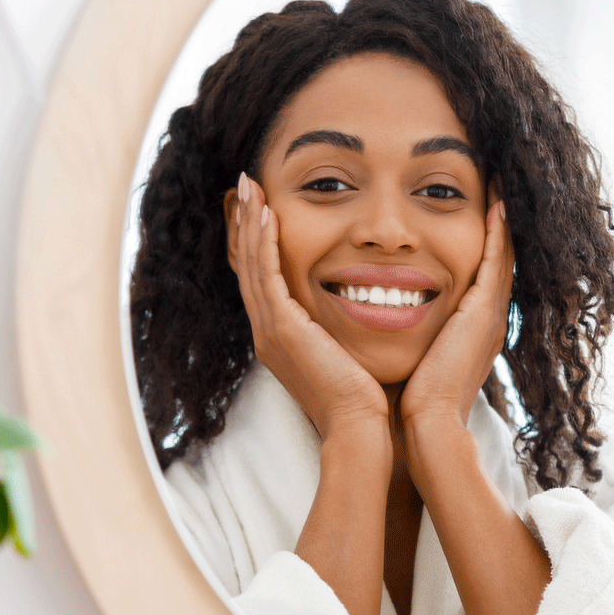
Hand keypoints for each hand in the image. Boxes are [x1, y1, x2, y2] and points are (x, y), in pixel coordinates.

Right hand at [232, 173, 388, 441]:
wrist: (360, 428)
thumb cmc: (366, 398)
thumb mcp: (348, 355)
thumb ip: (343, 329)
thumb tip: (365, 308)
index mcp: (282, 340)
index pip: (263, 281)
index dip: (259, 243)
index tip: (262, 208)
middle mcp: (268, 334)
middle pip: (249, 268)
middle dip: (247, 225)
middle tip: (246, 187)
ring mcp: (270, 332)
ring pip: (252, 266)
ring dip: (250, 224)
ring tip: (250, 188)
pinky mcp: (282, 330)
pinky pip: (267, 276)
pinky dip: (265, 242)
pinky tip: (267, 213)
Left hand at [401, 200, 512, 456]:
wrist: (427, 428)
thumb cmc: (410, 402)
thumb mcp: (411, 360)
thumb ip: (409, 339)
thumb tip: (381, 322)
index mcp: (470, 329)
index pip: (479, 273)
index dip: (479, 240)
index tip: (473, 206)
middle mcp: (487, 318)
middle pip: (497, 257)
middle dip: (496, 221)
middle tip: (492, 181)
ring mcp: (491, 315)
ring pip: (502, 252)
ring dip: (500, 216)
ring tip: (496, 179)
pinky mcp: (485, 313)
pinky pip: (496, 260)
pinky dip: (498, 230)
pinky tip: (494, 199)